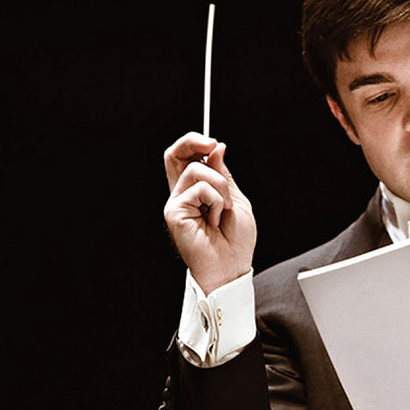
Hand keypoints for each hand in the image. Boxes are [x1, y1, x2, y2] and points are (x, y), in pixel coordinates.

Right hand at [163, 132, 256, 293]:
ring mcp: (177, 203)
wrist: (232, 268)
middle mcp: (182, 195)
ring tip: (225, 209)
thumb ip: (223, 175)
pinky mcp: (174, 212)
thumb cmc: (235, 243)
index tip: (214, 143)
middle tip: (210, 144)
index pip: (185, 158)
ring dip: (220, 185)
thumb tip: (215, 148)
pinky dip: (215, 200)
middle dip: (192, 142)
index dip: (195, 143)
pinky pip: (198, 189)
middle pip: (173, 155)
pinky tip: (216, 220)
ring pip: (195, 171)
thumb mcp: (235, 200)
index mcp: (196, 191)